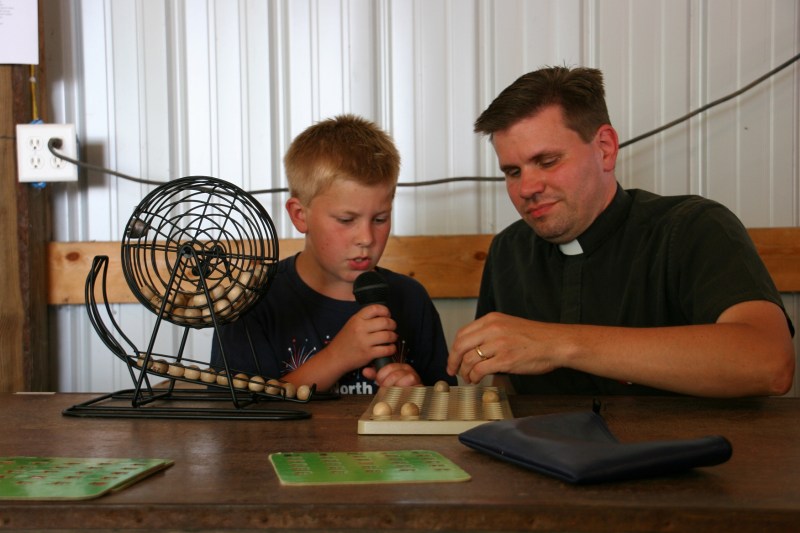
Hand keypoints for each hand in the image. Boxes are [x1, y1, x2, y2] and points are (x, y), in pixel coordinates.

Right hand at [327, 303, 397, 369]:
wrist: (335, 357)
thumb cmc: (345, 341)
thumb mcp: (351, 324)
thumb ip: (365, 319)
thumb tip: (383, 316)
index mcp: (357, 319)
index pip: (375, 308)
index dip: (385, 311)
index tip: (387, 315)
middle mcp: (360, 329)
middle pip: (385, 322)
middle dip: (393, 324)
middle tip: (392, 327)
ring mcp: (364, 342)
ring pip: (388, 336)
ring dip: (394, 336)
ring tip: (392, 337)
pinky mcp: (368, 354)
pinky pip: (387, 349)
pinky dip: (392, 348)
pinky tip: (390, 347)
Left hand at [361, 363, 420, 386]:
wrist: (411, 396)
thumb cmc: (397, 387)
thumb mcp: (385, 380)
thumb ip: (375, 375)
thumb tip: (365, 371)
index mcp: (399, 366)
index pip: (388, 366)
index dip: (381, 375)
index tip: (379, 382)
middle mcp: (408, 369)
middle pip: (395, 374)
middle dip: (387, 383)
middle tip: (385, 388)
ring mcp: (414, 377)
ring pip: (404, 379)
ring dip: (396, 387)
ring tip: (393, 391)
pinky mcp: (420, 385)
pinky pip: (412, 385)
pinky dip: (405, 389)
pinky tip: (401, 392)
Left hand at [447, 312, 561, 383]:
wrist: (556, 343)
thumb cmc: (535, 338)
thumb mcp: (508, 326)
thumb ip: (490, 334)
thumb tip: (474, 351)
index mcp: (492, 319)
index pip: (463, 333)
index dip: (454, 349)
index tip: (453, 358)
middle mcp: (493, 329)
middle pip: (460, 345)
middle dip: (453, 361)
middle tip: (452, 371)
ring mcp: (499, 344)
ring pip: (469, 359)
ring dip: (465, 372)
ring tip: (468, 378)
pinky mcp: (505, 360)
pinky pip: (480, 370)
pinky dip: (474, 377)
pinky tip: (476, 380)